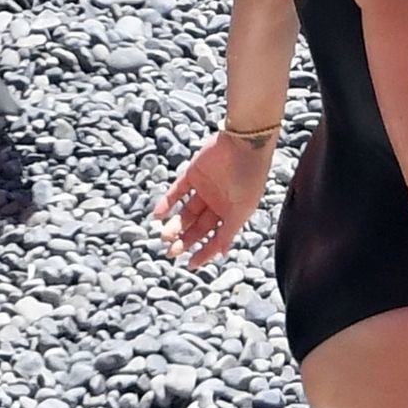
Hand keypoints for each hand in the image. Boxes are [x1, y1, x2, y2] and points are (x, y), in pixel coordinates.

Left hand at [151, 129, 274, 270]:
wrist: (244, 143)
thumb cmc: (249, 178)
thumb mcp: (241, 210)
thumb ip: (228, 232)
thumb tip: (221, 254)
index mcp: (232, 213)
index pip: (215, 237)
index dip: (204, 251)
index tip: (190, 264)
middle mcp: (218, 203)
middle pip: (198, 227)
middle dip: (185, 240)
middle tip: (171, 251)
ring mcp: (204, 189)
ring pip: (186, 212)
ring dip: (175, 224)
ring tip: (164, 235)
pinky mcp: (193, 174)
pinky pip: (177, 192)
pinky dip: (167, 203)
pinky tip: (158, 215)